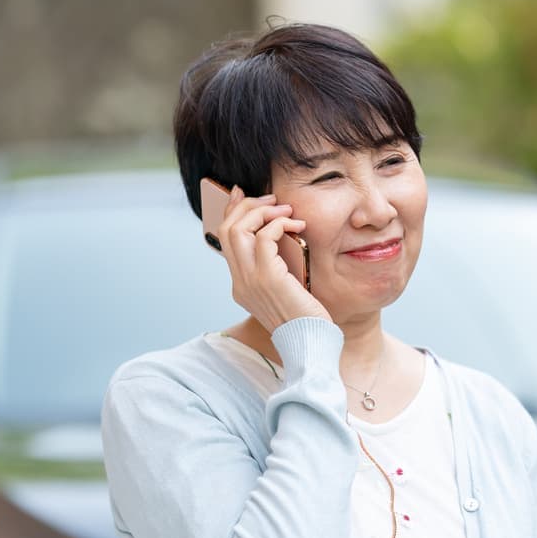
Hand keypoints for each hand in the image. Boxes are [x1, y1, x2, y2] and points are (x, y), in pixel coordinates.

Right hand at [219, 187, 329, 331]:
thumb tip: (283, 238)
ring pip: (239, 229)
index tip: (242, 193)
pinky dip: (279, 224)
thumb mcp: (287, 291)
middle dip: (247, 206)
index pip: (225, 240)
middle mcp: (240, 282)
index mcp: (241, 285)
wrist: (311, 344)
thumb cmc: (307, 320)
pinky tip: (297, 227)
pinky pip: (264, 237)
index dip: (231, 212)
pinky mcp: (268, 278)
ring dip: (263, 212)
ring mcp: (250, 280)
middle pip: (227, 229)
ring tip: (286, 209)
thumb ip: (278, 269)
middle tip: (272, 199)